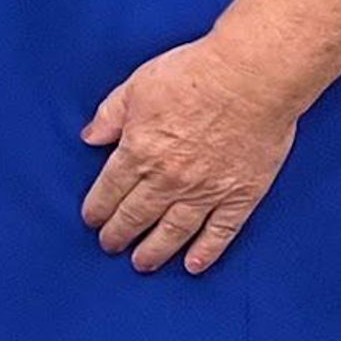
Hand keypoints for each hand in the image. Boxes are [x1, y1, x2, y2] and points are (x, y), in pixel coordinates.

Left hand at [81, 35, 302, 272]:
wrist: (250, 79)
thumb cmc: (193, 75)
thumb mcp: (135, 87)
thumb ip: (109, 116)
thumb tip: (89, 138)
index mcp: (138, 152)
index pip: (109, 191)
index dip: (97, 209)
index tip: (91, 221)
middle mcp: (168, 179)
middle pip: (136, 216)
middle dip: (119, 234)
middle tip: (110, 246)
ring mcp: (206, 190)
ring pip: (174, 231)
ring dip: (155, 251)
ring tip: (142, 264)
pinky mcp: (242, 195)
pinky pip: (221, 232)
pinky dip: (207, 251)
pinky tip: (194, 265)